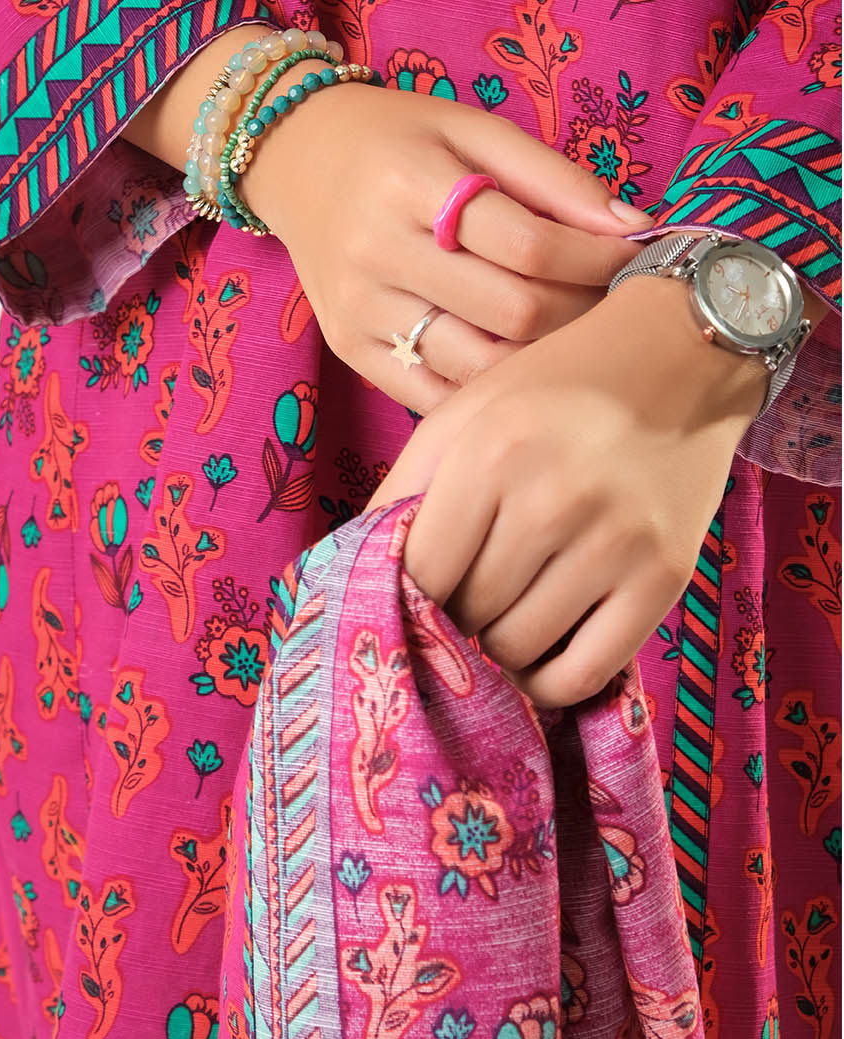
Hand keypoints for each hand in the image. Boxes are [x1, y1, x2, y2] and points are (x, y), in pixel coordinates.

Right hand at [240, 78, 655, 415]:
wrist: (294, 157)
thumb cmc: (398, 139)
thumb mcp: (473, 129)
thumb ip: (554, 178)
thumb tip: (634, 229)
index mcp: (411, 182)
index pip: (528, 244)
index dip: (597, 259)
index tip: (634, 256)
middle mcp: (376, 250)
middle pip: (511, 311)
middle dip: (581, 311)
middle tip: (610, 299)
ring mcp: (359, 309)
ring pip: (479, 365)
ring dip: (542, 358)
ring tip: (571, 331)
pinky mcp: (349, 348)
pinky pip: (435, 396)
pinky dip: (487, 389)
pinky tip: (516, 363)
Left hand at [365, 274, 769, 708]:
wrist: (684, 355)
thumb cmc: (559, 385)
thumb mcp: (466, 411)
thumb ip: (406, 485)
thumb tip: (354, 567)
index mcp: (490, 454)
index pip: (421, 574)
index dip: (405, 598)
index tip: (407, 599)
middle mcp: (552, 501)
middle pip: (470, 615)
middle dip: (452, 621)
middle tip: (457, 608)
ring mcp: (615, 544)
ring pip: (522, 650)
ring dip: (498, 651)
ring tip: (497, 623)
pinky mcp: (665, 578)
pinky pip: (587, 673)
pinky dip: (551, 682)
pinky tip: (539, 656)